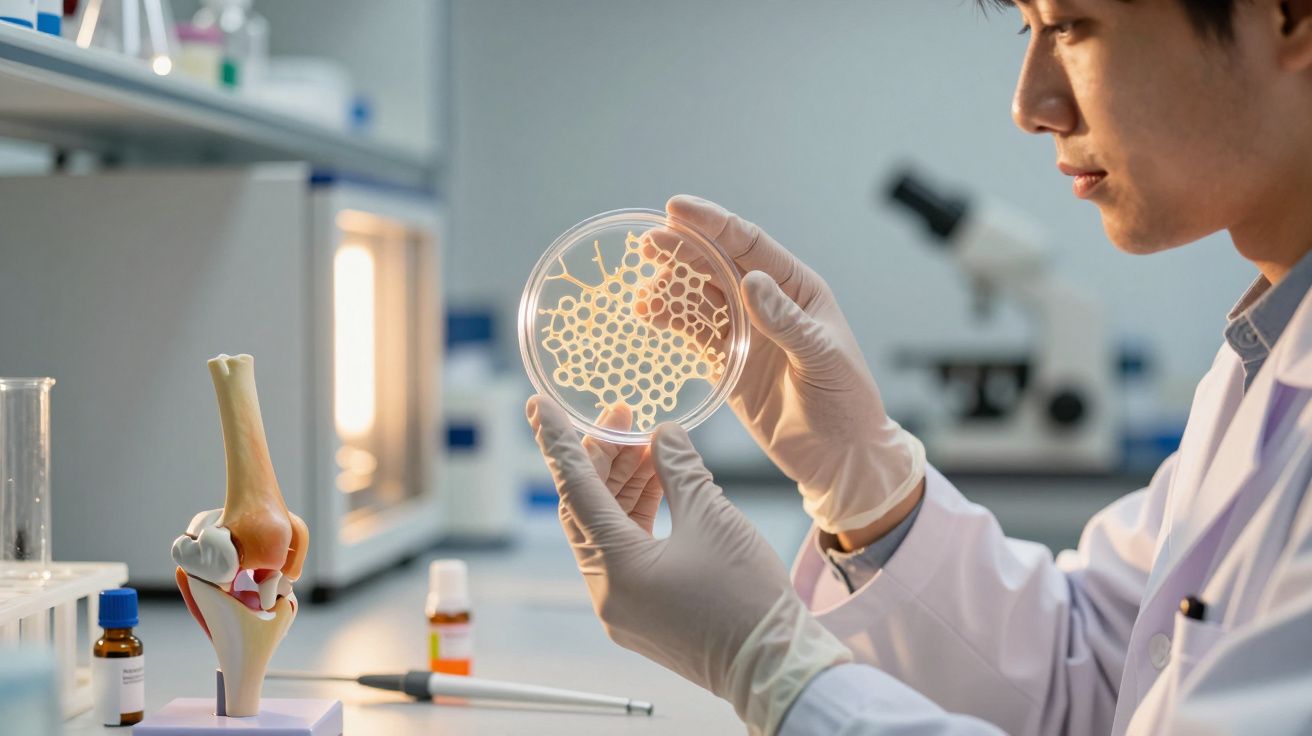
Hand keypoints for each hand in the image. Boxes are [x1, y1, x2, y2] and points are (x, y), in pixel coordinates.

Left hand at [527, 395, 850, 733]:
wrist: (776, 667)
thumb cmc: (747, 597)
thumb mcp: (712, 517)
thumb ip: (679, 468)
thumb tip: (663, 434)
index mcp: (615, 568)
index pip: (573, 488)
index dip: (558, 441)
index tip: (537, 406)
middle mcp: (607, 591)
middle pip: (585, 509)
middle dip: (601, 458)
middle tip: (621, 415)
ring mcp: (622, 606)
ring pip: (606, 531)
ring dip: (622, 486)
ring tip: (648, 446)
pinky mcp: (642, 614)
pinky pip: (624, 554)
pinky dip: (636, 517)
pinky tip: (657, 485)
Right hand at [665, 195, 925, 536]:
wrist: (842, 458)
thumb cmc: (847, 402)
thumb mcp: (822, 358)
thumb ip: (786, 321)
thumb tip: (751, 280)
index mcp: (797, 289)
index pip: (749, 244)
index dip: (712, 223)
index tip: (674, 209)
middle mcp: (768, 303)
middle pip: (717, 265)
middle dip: (681, 251)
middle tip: (645, 246)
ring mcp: (746, 333)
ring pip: (700, 298)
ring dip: (670, 290)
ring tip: (641, 293)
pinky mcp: (729, 365)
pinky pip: (695, 335)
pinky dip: (672, 323)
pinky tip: (650, 317)